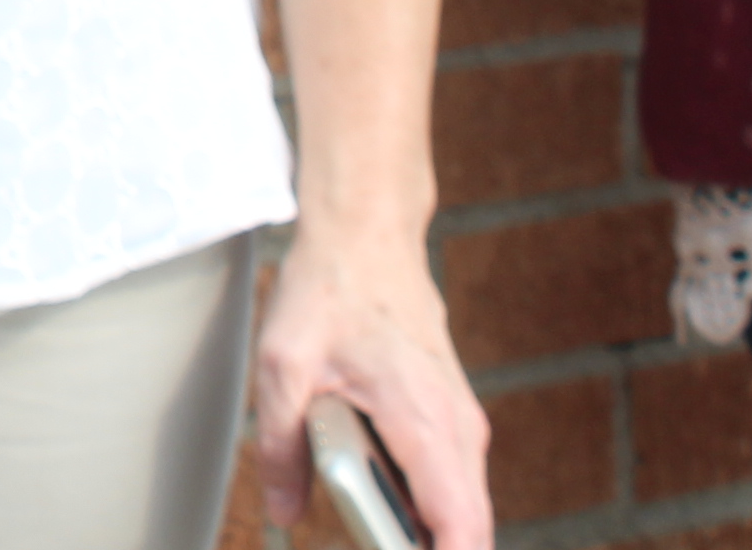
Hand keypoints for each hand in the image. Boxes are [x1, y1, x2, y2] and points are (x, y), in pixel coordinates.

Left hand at [249, 219, 488, 549]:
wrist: (368, 233)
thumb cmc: (330, 287)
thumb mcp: (283, 364)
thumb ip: (282, 444)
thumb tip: (284, 512)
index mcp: (423, 420)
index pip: (461, 524)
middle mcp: (458, 428)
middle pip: (469, 527)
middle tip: (374, 541)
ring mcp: (461, 424)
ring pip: (462, 509)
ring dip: (427, 535)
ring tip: (373, 532)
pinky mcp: (451, 420)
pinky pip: (452, 484)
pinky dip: (427, 509)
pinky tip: (383, 512)